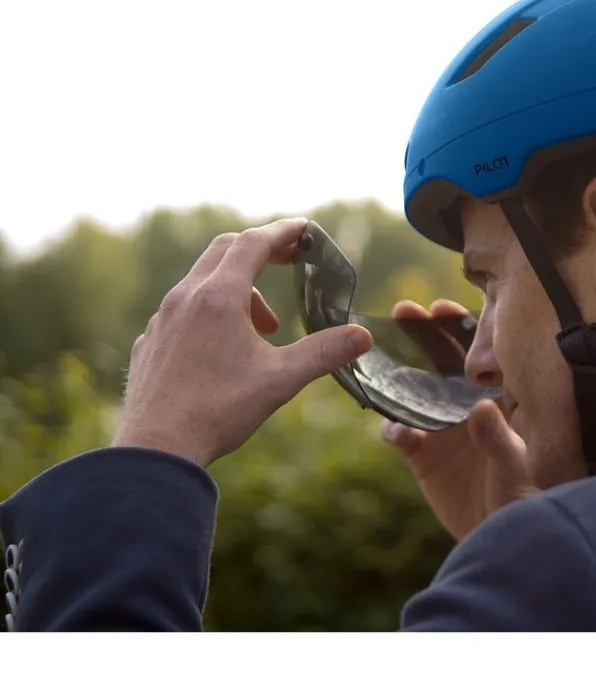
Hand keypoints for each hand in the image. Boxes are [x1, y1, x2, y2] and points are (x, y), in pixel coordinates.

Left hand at [114, 218, 371, 466]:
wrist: (156, 449)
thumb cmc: (218, 411)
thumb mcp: (281, 381)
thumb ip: (324, 353)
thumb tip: (362, 336)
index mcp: (219, 297)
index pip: (254, 243)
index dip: (283, 232)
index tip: (304, 229)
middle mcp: (185, 297)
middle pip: (224, 249)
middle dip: (260, 251)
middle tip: (288, 262)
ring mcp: (162, 319)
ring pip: (201, 281)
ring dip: (237, 289)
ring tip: (262, 327)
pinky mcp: (149, 342)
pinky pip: (181, 309)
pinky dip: (209, 311)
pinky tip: (220, 348)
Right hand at [381, 299, 533, 540]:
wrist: (497, 535)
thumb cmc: (523, 496)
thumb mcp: (518, 467)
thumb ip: (501, 438)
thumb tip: (481, 407)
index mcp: (497, 398)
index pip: (479, 355)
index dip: (461, 328)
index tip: (444, 307)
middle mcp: (466, 405)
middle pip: (442, 362)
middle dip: (424, 335)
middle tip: (405, 310)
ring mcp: (441, 427)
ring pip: (415, 390)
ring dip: (398, 372)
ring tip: (379, 353)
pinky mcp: (421, 454)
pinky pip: (399, 433)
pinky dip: (393, 428)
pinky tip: (394, 430)